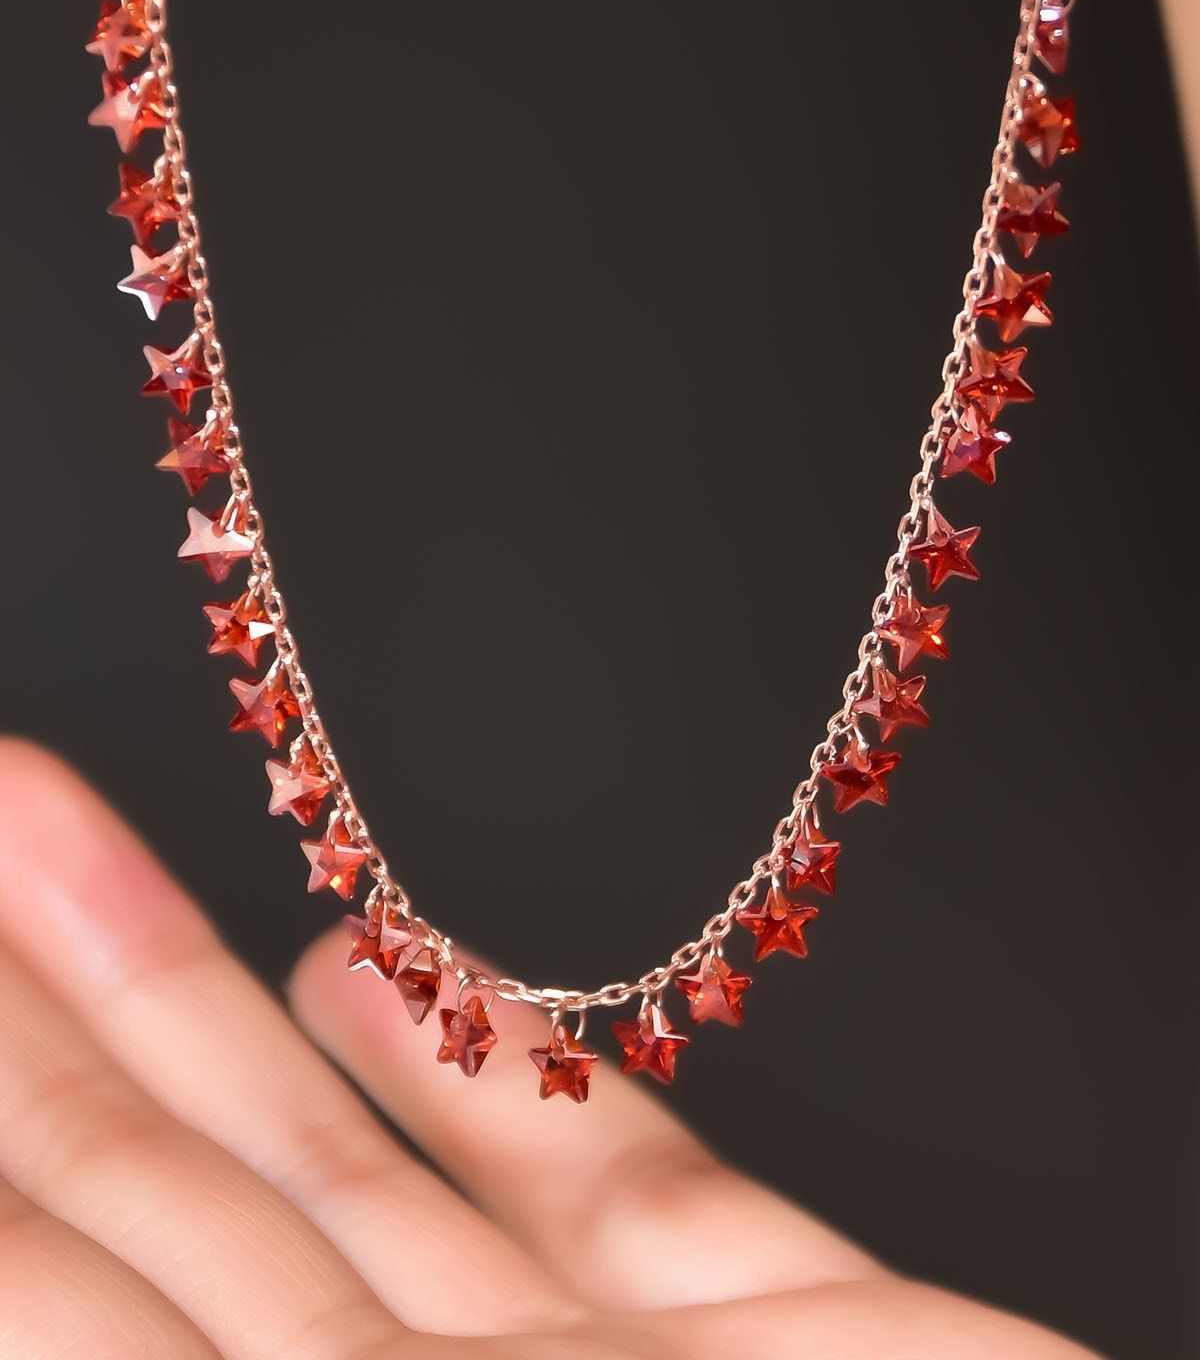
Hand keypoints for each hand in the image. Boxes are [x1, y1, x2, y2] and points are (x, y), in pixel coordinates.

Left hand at [0, 738, 1095, 1357]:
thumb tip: (37, 1281)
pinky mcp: (799, 1357)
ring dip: (183, 995)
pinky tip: (362, 958)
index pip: (62, 1320)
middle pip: (164, 1232)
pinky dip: (482, 1081)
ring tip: (42, 808)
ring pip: (346, 1187)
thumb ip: (206, 1349)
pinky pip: (610, 1203)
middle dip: (36, 1023)